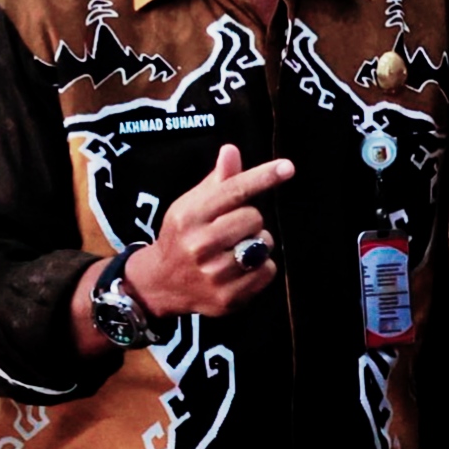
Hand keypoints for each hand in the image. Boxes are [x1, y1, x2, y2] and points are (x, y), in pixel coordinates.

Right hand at [129, 143, 294, 318]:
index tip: (287, 167)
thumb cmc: (182, 236)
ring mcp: (214, 274)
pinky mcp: (228, 297)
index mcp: (189, 216)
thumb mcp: (190, 205)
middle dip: (250, 219)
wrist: (160, 284)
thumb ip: (216, 181)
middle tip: (233, 228)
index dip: (263, 177)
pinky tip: (242, 268)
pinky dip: (262, 267)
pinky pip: (268, 271)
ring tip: (236, 248)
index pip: (234, 191)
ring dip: (258, 243)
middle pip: (254, 218)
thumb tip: (231, 150)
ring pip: (264, 244)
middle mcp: (199, 245)